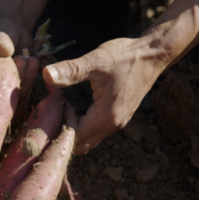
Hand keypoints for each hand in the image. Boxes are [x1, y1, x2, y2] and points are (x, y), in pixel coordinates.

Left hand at [43, 36, 167, 153]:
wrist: (153, 54)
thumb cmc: (125, 57)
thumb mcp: (95, 61)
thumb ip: (71, 70)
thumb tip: (45, 74)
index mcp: (106, 117)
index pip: (73, 137)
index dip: (57, 125)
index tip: (49, 108)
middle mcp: (113, 126)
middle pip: (80, 145)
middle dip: (63, 133)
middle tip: (51, 112)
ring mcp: (117, 123)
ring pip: (88, 139)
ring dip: (73, 129)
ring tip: (60, 108)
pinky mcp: (118, 117)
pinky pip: (96, 131)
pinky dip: (82, 125)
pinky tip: (73, 108)